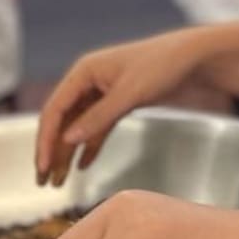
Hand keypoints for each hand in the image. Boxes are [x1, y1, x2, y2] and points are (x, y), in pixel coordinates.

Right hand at [36, 32, 208, 185]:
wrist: (196, 57)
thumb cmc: (164, 65)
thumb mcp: (131, 92)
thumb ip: (99, 117)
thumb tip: (67, 140)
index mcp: (85, 71)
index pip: (55, 110)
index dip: (45, 140)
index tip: (42, 166)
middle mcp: (90, 80)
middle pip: (62, 120)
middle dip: (51, 151)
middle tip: (42, 181)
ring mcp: (104, 92)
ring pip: (78, 127)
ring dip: (67, 153)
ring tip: (58, 181)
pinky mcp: (119, 102)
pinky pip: (97, 128)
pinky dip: (89, 146)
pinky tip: (83, 166)